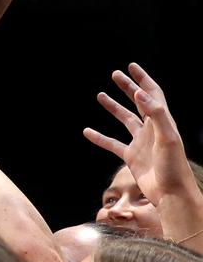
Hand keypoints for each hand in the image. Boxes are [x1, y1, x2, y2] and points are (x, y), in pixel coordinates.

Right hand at [83, 63, 193, 205]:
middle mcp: (152, 130)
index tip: (131, 67)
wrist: (172, 195)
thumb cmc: (174, 167)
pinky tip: (87, 132)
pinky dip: (100, 138)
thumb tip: (140, 93)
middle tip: (115, 75)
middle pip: (138, 103)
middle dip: (128, 88)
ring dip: (114, 107)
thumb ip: (156, 114)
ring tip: (100, 95)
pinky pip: (112, 143)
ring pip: (125, 120)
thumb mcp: (168, 138)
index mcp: (162, 122)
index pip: (152, 94)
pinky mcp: (131, 157)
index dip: (143, 79)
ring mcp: (141, 143)